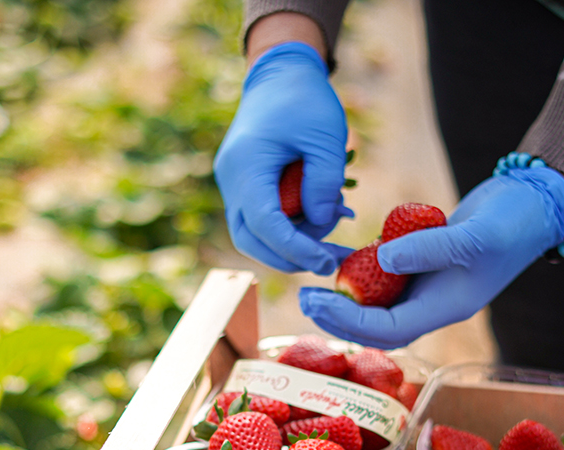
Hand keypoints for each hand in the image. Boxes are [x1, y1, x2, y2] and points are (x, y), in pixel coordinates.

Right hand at [214, 42, 351, 274]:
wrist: (279, 73)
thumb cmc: (305, 99)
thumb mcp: (325, 137)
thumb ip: (324, 183)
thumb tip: (321, 225)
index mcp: (247, 164)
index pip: (265, 224)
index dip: (295, 249)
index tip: (327, 262)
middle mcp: (231, 178)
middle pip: (250, 240)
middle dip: (289, 257)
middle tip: (330, 260)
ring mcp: (232, 183)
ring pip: (252, 234)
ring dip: (290, 243)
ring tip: (332, 225)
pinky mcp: (242, 185)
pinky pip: (259, 218)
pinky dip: (287, 226)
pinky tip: (318, 215)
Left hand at [298, 166, 563, 348]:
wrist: (534, 202)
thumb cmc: (513, 223)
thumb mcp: (473, 235)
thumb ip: (428, 249)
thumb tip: (381, 260)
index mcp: (447, 307)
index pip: (390, 330)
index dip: (351, 320)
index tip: (319, 300)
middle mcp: (433, 302)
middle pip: (376, 324)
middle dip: (338, 315)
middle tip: (303, 297)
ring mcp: (428, 283)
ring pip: (377, 300)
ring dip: (344, 296)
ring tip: (310, 282)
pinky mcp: (423, 261)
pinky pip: (384, 271)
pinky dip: (360, 267)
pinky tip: (334, 255)